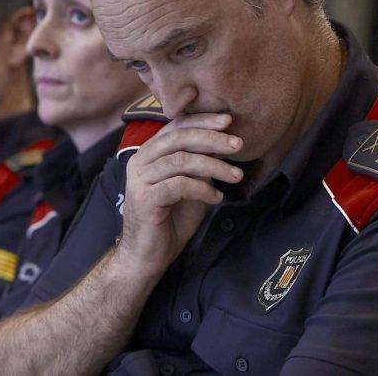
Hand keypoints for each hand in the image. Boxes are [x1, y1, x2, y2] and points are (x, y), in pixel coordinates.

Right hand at [116, 113, 243, 276]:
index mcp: (149, 153)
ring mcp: (139, 180)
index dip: (202, 121)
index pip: (175, 126)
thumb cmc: (169, 220)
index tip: (229, 121)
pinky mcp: (144, 199)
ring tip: (236, 175)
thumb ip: (198, 165)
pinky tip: (217, 198)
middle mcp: (139, 161)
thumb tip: (222, 144)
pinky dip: (202, 189)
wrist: (148, 256)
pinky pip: (178, 185)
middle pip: (178, 138)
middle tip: (238, 145)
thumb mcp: (189, 186)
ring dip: (213, 165)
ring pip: (180, 160)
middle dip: (211, 138)